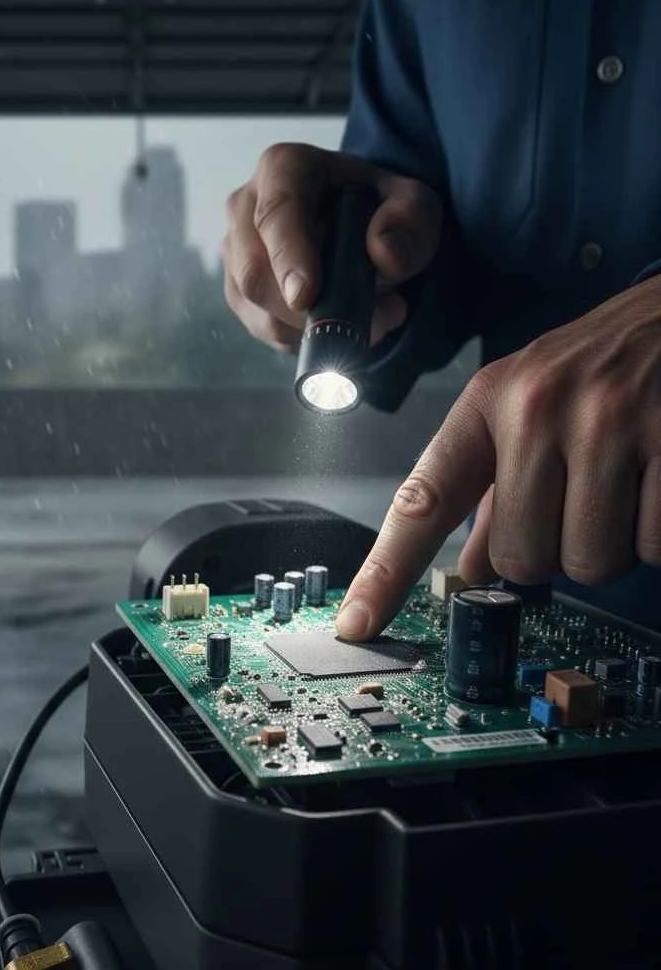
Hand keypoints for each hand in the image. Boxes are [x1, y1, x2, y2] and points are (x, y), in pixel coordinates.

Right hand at [221, 143, 441, 350]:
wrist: (358, 228)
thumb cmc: (379, 210)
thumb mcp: (414, 204)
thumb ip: (410, 221)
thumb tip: (383, 253)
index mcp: (284, 168)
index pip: (276, 212)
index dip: (288, 256)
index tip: (306, 295)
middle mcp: (245, 206)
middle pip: (254, 272)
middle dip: (306, 310)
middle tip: (371, 317)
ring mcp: (234, 251)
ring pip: (255, 306)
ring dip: (310, 326)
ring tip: (365, 316)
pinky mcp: (236, 289)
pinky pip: (261, 327)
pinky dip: (302, 336)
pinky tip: (334, 321)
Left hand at [336, 276, 660, 639]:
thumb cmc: (596, 366)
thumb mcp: (527, 407)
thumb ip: (493, 488)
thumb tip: (469, 568)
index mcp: (489, 403)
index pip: (422, 501)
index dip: (384, 571)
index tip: (356, 621)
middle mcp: (538, 409)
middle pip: (522, 559)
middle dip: (550, 550)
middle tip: (575, 502)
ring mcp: (608, 424)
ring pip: (589, 562)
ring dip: (608, 546)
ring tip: (621, 488)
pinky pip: (654, 546)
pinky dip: (656, 535)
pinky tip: (656, 485)